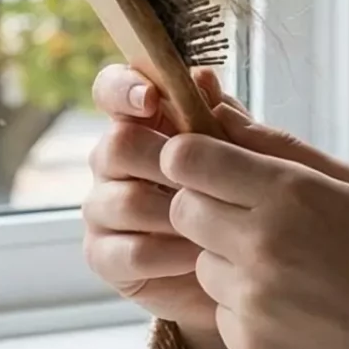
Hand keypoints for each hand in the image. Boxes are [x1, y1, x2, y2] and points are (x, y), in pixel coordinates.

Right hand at [82, 63, 229, 337]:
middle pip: (116, 146)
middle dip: (166, 162)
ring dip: (176, 214)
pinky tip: (200, 256)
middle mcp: (112, 161)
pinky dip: (170, 254)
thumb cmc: (241, 199)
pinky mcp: (104, 255)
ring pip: (124, 201)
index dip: (123, 89)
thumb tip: (202, 78)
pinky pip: (130, 251)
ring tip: (217, 224)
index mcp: (140, 123)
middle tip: (207, 180)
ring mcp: (103, 208)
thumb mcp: (243, 154)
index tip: (151, 98)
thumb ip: (222, 117)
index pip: (110, 89)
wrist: (245, 270)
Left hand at [157, 106, 348, 348]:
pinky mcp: (246, 341)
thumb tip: (219, 110)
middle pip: (183, 208)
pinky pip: (219, 307)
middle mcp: (263, 243)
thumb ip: (280, 147)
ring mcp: (252, 297)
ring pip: (201, 260)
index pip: (190, 158)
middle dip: (205, 207)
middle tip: (249, 218)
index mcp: (291, 193)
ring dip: (227, 259)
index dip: (190, 157)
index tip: (207, 165)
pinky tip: (290, 307)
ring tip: (285, 270)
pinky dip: (244, 305)